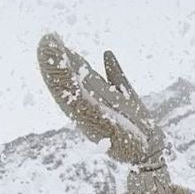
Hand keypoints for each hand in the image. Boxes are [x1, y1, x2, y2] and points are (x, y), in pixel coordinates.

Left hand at [37, 33, 164, 167]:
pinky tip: (107, 54)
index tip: (47, 38)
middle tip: (50, 37)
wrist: (147, 156)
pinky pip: (117, 81)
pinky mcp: (127, 103)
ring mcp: (109, 103)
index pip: (58, 81)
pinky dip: (112, 68)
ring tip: (67, 47)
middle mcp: (90, 103)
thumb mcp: (91, 113)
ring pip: (89, 79)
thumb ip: (71, 91)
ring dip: (78, 63)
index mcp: (77, 107)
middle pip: (70, 79)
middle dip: (59, 59)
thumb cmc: (119, 139)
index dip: (50, 60)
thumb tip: (53, 65)